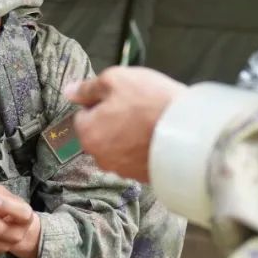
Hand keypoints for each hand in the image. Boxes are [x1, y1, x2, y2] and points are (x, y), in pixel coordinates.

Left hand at [65, 67, 185, 182]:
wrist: (188, 131)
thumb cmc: (149, 101)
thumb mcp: (116, 80)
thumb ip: (88, 87)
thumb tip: (69, 92)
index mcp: (88, 133)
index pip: (83, 115)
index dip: (101, 103)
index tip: (121, 97)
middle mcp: (100, 156)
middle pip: (100, 134)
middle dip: (113, 122)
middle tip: (137, 108)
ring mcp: (123, 170)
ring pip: (118, 147)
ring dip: (128, 137)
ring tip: (150, 122)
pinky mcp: (143, 177)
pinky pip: (136, 159)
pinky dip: (142, 149)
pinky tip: (157, 137)